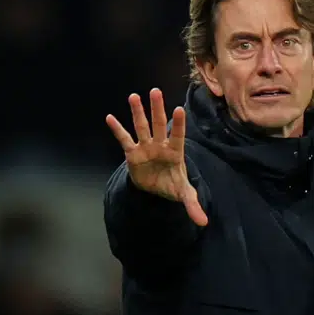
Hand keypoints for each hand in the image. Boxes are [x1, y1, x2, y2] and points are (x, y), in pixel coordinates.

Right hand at [106, 88, 207, 226]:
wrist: (155, 187)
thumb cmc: (172, 184)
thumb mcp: (183, 194)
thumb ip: (193, 205)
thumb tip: (203, 223)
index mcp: (175, 152)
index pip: (178, 136)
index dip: (178, 124)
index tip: (179, 109)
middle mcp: (160, 145)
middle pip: (159, 124)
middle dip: (157, 109)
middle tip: (155, 91)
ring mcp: (146, 147)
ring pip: (141, 127)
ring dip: (137, 112)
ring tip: (134, 96)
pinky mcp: (132, 153)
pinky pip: (124, 139)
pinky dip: (117, 129)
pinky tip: (110, 118)